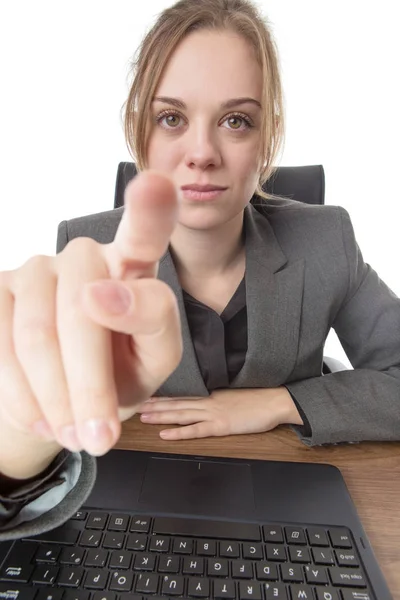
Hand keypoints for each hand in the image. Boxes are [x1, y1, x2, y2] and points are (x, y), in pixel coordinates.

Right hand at [0, 171, 181, 477]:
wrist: (69, 394)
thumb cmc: (122, 368)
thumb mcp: (155, 357)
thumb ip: (152, 324)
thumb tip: (99, 294)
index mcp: (134, 265)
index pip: (144, 231)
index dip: (149, 209)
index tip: (155, 187)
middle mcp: (83, 257)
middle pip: (83, 311)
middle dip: (90, 385)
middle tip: (100, 439)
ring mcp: (35, 269)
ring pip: (37, 333)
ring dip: (55, 398)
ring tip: (73, 433)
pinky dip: (20, 394)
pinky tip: (40, 415)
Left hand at [137, 387, 302, 439]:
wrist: (275, 400)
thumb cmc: (258, 397)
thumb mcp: (232, 393)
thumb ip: (216, 397)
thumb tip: (202, 400)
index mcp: (210, 393)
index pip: (181, 393)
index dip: (161, 394)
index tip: (144, 393)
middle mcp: (208, 400)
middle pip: (175, 402)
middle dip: (153, 404)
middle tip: (133, 403)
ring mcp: (213, 413)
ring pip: (180, 413)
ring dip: (160, 416)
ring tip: (142, 417)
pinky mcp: (221, 426)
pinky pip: (196, 430)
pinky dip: (179, 432)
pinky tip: (165, 435)